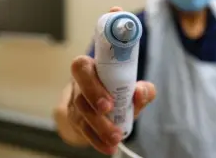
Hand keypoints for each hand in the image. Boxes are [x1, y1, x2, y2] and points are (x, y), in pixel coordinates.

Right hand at [68, 7, 155, 154]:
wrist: (101, 102)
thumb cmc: (117, 88)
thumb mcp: (132, 86)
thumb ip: (142, 88)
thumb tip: (141, 92)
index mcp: (90, 68)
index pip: (81, 67)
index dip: (92, 85)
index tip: (109, 104)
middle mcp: (78, 85)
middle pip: (80, 98)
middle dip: (97, 113)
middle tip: (114, 124)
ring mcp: (74, 104)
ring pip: (81, 117)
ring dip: (99, 129)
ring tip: (116, 139)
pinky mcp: (75, 120)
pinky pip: (83, 131)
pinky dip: (97, 141)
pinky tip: (108, 148)